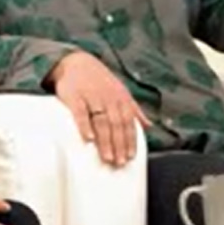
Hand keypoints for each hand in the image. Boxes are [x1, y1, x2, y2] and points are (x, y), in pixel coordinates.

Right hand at [46, 51, 149, 166]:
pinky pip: (80, 112)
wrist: (75, 61)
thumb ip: (134, 109)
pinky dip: (85, 125)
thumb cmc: (99, 80)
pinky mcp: (74, 96)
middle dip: (119, 144)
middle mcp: (108, 97)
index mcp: (121, 98)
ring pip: (101, 121)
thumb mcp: (120, 90)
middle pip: (116, 124)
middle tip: (119, 162)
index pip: (128, 122)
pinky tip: (88, 138)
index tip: (131, 157)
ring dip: (105, 141)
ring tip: (107, 157)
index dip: (130, 140)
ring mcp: (91, 96)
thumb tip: (149, 126)